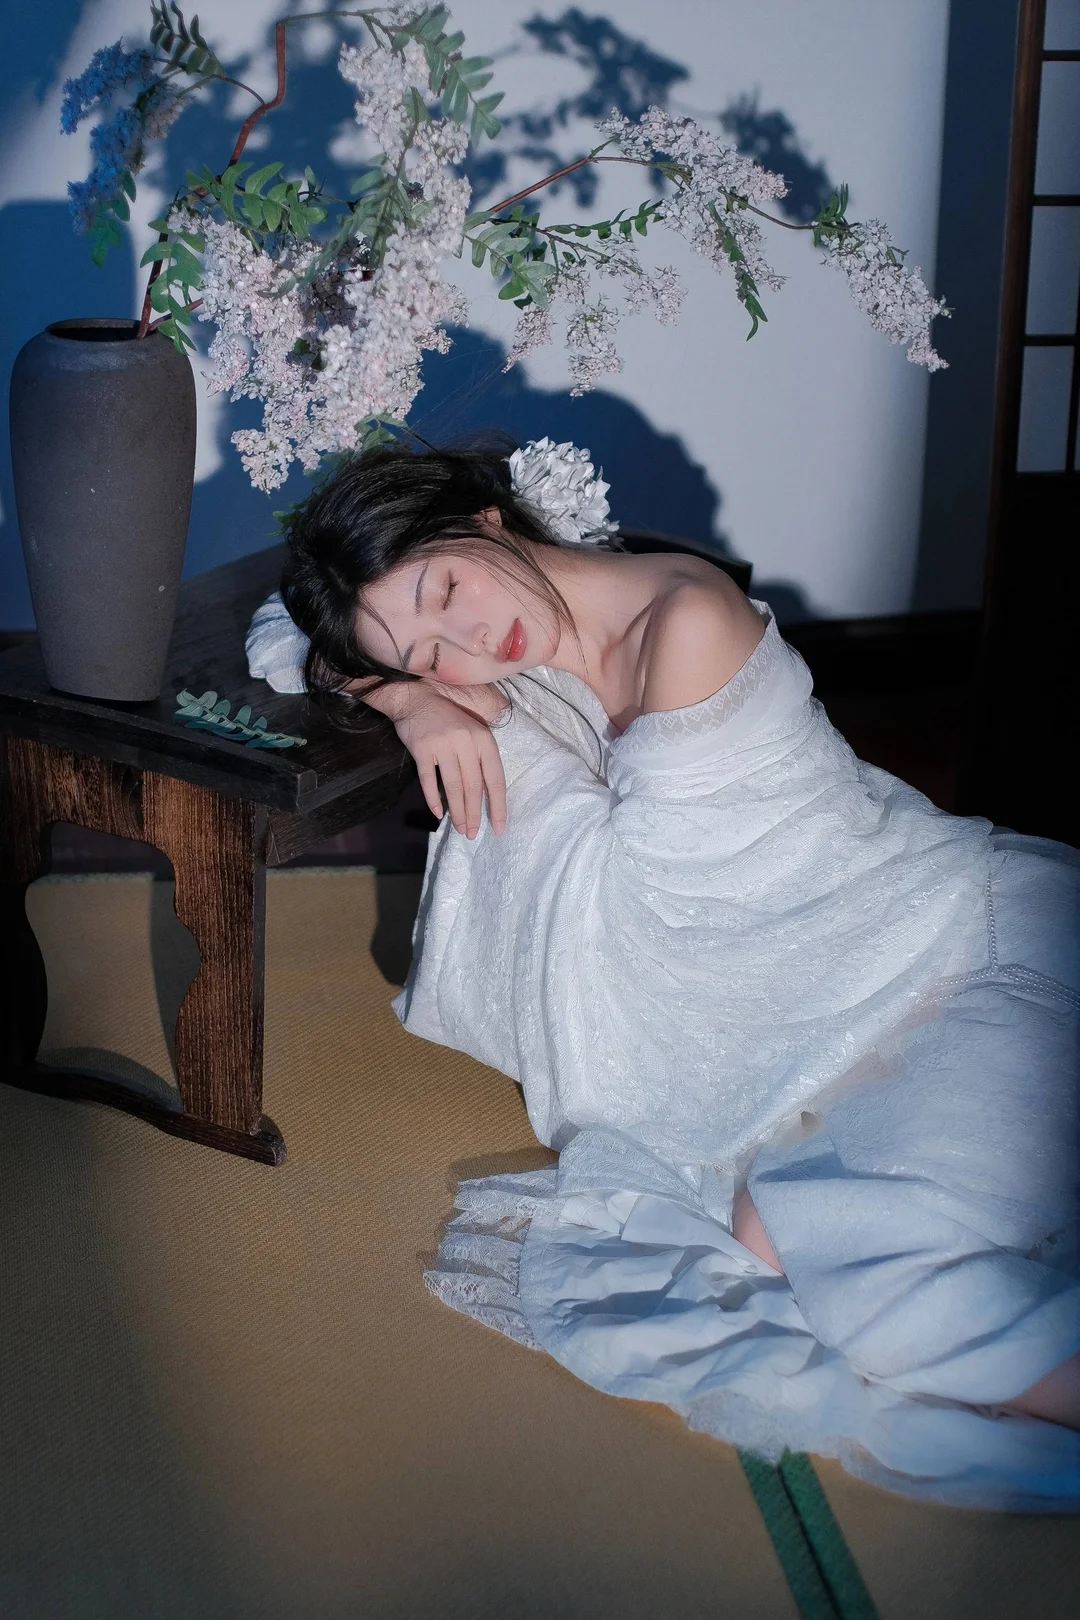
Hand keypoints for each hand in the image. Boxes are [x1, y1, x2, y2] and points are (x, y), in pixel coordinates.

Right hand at [393, 688, 507, 838]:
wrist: (415, 699)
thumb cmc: (448, 718)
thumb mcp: (473, 731)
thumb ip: (481, 758)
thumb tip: (487, 795)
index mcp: (483, 739)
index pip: (495, 779)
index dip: (498, 806)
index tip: (499, 827)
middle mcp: (466, 742)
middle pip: (474, 787)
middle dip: (475, 814)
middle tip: (473, 834)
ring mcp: (443, 745)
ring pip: (453, 787)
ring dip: (457, 812)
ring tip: (460, 829)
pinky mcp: (422, 749)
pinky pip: (428, 780)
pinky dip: (433, 799)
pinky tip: (438, 814)